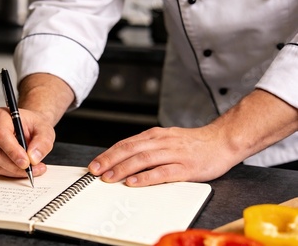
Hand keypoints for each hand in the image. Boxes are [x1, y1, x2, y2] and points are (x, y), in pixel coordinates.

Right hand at [0, 107, 54, 177]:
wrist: (30, 127)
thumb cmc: (34, 125)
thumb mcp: (45, 129)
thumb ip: (42, 142)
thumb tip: (33, 157)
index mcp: (1, 116)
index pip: (1, 134)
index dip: (12, 151)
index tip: (26, 162)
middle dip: (16, 165)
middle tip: (35, 168)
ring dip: (16, 171)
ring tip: (34, 169)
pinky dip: (12, 172)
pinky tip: (25, 169)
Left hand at [88, 125, 244, 186]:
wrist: (222, 140)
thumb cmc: (194, 143)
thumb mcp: (166, 139)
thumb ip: (148, 147)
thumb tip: (124, 158)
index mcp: (155, 136)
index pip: (126, 143)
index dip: (108, 154)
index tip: (95, 164)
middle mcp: (162, 142)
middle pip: (130, 149)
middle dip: (110, 160)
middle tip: (95, 171)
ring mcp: (174, 154)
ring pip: (143, 159)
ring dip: (124, 169)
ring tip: (109, 178)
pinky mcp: (186, 167)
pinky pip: (162, 172)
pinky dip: (146, 177)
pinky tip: (134, 182)